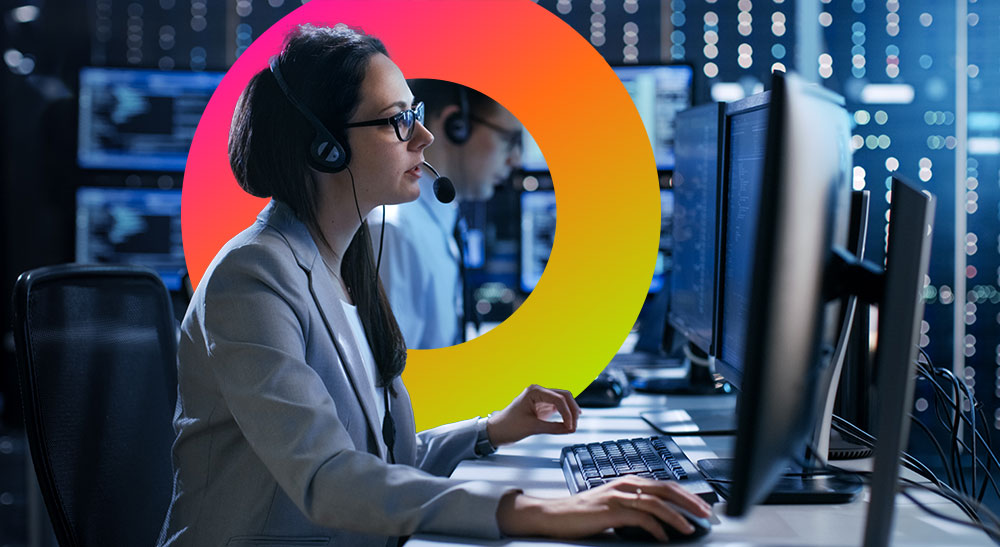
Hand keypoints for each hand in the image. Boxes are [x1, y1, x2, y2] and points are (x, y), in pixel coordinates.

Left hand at [486, 384, 581, 445]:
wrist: (497, 430)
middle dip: (572, 411)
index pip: (559, 399)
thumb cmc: (508, 426)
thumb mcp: (532, 428)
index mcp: (534, 391)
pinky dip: (565, 415)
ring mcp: (541, 398)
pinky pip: (558, 407)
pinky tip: (568, 423)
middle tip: (574, 426)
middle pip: (564, 396)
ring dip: (570, 412)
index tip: (571, 426)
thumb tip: (569, 429)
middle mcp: (538, 392)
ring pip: (563, 401)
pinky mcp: (542, 406)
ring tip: (572, 426)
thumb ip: (553, 428)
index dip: (567, 413)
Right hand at [496, 476, 713, 541]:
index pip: (665, 484)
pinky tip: (663, 537)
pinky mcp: (610, 509)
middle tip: (706, 514)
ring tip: (690, 528)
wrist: (556, 516)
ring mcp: (618, 495)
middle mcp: (625, 484)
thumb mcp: (614, 506)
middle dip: (690, 502)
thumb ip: (635, 507)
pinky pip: (640, 517)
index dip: (687, 495)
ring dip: (677, 516)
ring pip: (656, 502)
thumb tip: (661, 520)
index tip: (702, 506)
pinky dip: (656, 528)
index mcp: (629, 481)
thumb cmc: (584, 513)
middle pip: (666, 489)